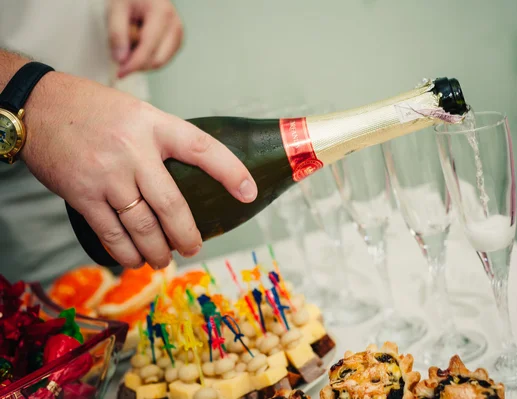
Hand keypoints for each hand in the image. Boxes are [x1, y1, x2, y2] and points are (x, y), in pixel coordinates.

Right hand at [21, 71, 257, 268]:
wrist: (38, 106)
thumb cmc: (94, 109)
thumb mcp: (138, 112)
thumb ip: (163, 141)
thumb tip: (192, 175)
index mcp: (154, 125)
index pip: (202, 148)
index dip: (230, 171)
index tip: (248, 192)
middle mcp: (133, 150)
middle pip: (172, 205)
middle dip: (187, 235)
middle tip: (193, 247)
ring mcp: (107, 175)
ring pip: (142, 227)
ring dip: (157, 251)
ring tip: (163, 259)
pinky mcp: (82, 194)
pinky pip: (110, 233)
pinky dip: (125, 252)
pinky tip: (133, 259)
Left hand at [108, 0, 183, 78]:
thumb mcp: (116, 9)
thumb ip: (117, 34)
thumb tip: (121, 59)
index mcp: (162, 14)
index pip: (148, 48)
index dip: (133, 64)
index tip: (120, 73)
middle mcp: (175, 26)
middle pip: (156, 60)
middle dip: (136, 62)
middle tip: (121, 51)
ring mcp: (179, 35)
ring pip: (159, 63)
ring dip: (142, 60)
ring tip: (132, 41)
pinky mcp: (177, 43)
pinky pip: (162, 60)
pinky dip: (148, 57)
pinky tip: (141, 44)